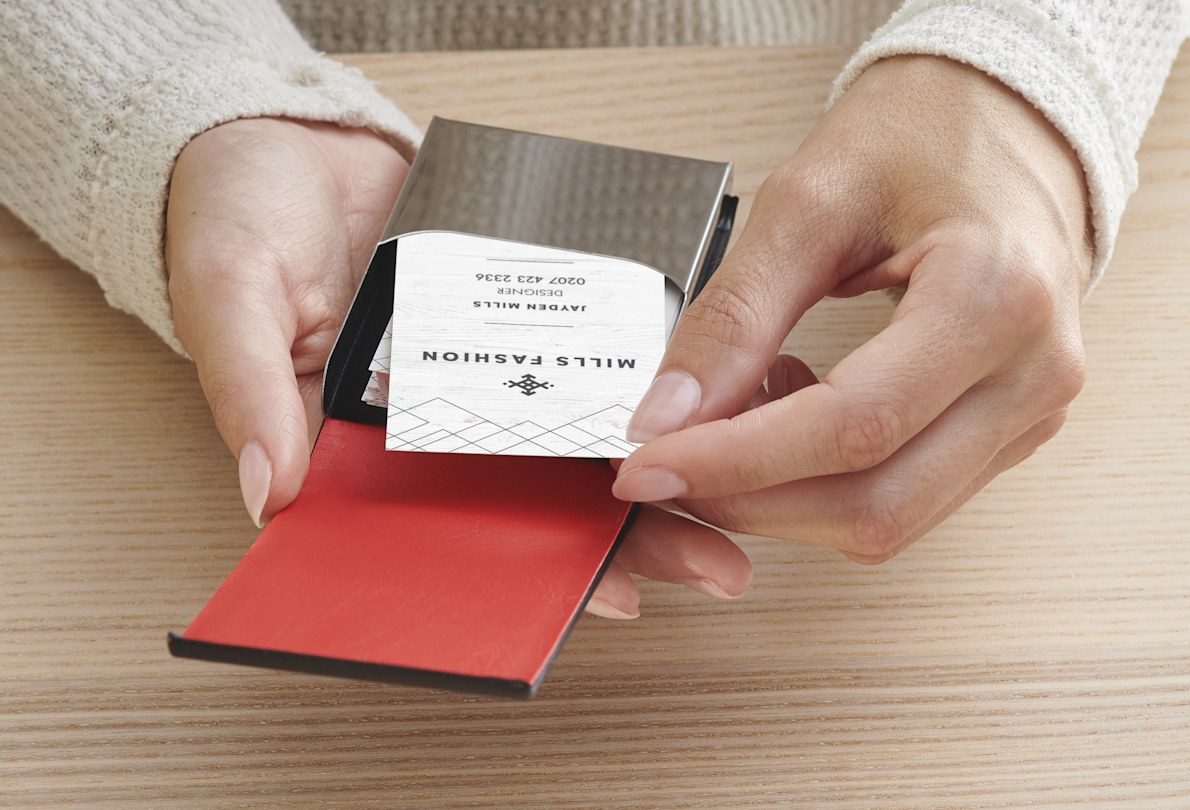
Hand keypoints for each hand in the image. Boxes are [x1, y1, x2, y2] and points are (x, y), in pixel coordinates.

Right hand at [166, 118, 749, 618]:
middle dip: (621, 534)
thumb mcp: (228, 297)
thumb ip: (248, 390)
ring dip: (648, 465)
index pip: (449, 531)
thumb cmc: (238, 216)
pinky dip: (635, 377)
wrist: (285, 134)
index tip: (601, 595)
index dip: (523, 570)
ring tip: (733, 500)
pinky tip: (699, 400)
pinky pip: (580, 350)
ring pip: (572, 432)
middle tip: (710, 565)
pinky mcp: (515, 306)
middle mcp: (434, 415)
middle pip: (533, 495)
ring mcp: (482, 360)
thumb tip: (270, 494)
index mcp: (364, 441)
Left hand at [613, 56, 1091, 563]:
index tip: (650, 463)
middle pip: (875, 503)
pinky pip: (907, 500)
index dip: (737, 461)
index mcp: (995, 296)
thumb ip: (735, 316)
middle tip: (668, 463)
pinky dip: (824, 483)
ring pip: (890, 520)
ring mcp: (1030, 411)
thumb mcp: (807, 202)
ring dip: (784, 500)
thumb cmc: (919, 137)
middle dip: (750, 500)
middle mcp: (1032, 372)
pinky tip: (789, 416)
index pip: (853, 426)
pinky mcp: (1011, 431)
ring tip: (735, 420)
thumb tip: (665, 417)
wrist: (1006, 124)